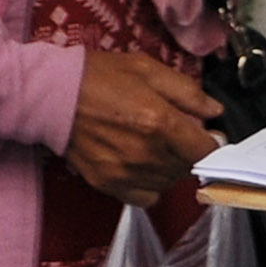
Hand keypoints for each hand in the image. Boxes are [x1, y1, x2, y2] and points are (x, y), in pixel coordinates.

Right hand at [66, 53, 218, 207]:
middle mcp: (147, 153)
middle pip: (188, 167)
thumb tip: (215, 111)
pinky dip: (150, 185)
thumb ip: (186, 91)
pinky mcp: (109, 184)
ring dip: (170, 167)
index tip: (205, 135)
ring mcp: (127, 173)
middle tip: (172, 132)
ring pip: (169, 182)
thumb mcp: (146, 69)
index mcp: (160, 122)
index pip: (206, 151)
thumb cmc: (97, 76)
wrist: (51, 95)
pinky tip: (140, 165)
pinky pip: (147, 197)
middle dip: (187, 151)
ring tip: (153, 146)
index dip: (210, 143)